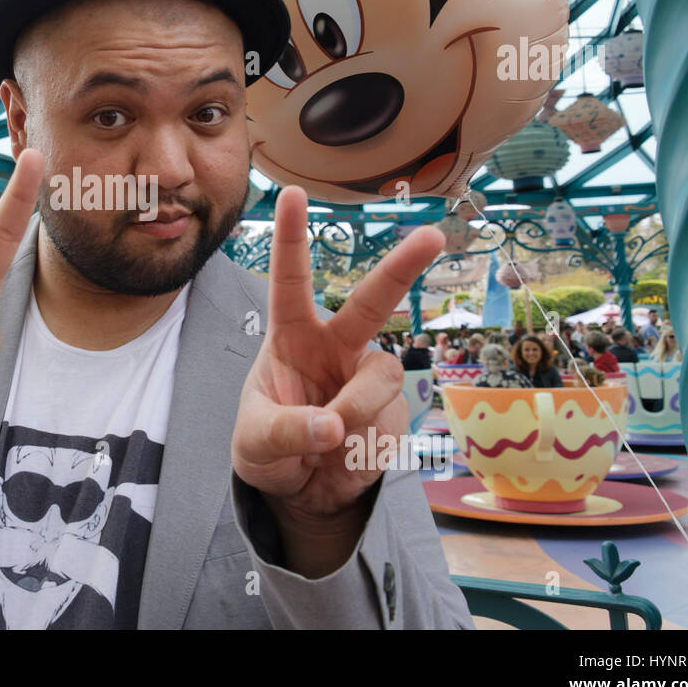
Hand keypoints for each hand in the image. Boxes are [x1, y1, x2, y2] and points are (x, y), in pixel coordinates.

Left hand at [231, 187, 443, 551]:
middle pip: (372, 300)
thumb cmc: (268, 448)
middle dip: (402, 267)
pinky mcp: (394, 410)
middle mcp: (336, 346)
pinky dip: (364, 444)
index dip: (290, 237)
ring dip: (358, 407)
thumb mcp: (255, 442)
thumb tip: (333, 425)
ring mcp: (368, 377)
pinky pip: (389, 419)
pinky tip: (345, 457)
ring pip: (382, 375)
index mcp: (292, 338)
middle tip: (432, 235)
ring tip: (331, 440)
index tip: (290, 192)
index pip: (290, 282)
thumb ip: (287, 430)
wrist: (301, 493)